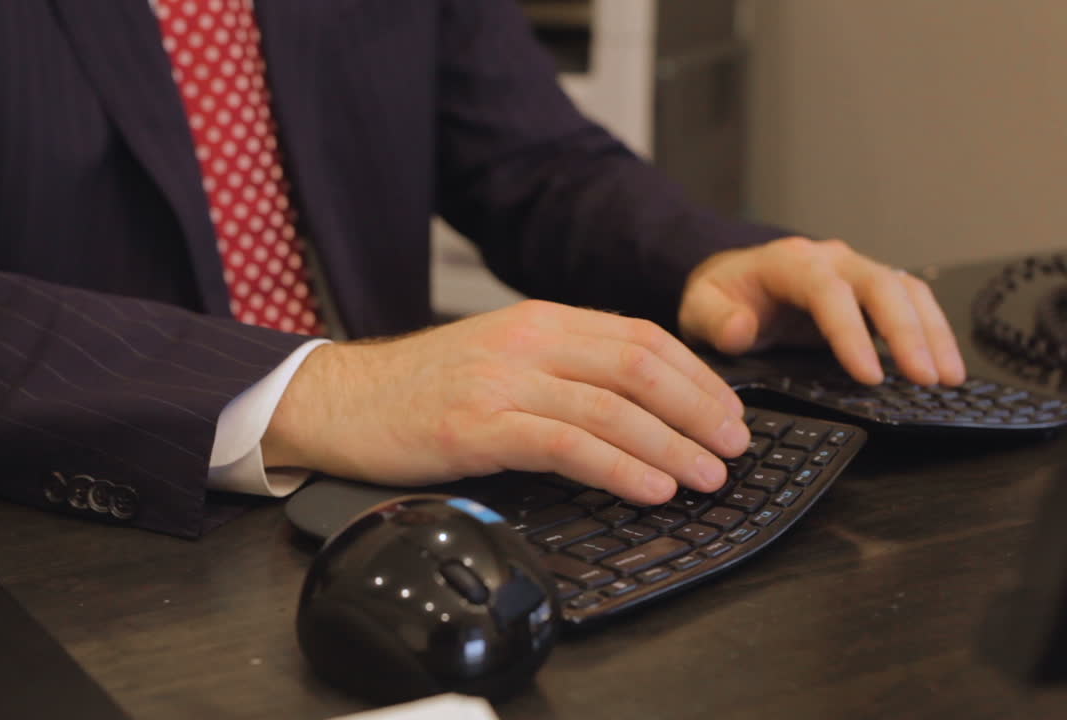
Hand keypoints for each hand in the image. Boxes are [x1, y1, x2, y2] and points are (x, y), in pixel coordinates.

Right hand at [262, 301, 750, 504]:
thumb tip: (634, 402)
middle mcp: (526, 342)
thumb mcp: (495, 357)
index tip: (728, 412)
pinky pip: (566, 445)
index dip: (696, 377)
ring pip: (612, 407)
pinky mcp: (477, 426)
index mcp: (538, 321)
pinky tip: (650, 486)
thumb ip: (559, 367)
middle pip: (638, 367)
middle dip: (699, 410)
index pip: (640, 338)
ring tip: (707, 477)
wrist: (338, 400)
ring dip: (672, 445)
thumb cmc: (416, 389)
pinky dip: (619, 467)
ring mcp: (501, 382)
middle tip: (734, 447)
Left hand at [678, 236, 965, 385]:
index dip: (851, 332)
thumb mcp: (699, 308)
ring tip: (947, 378)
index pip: (828, 291)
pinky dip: (932, 332)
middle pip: (881, 286)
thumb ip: (714, 320)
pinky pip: (912, 304)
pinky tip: (943, 366)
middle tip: (927, 379)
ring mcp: (856, 272)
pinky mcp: (871, 293)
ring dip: (933, 333)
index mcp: (789, 262)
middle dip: (908, 333)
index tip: (869, 375)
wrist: (733, 283)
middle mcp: (831, 260)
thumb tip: (740, 331)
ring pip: (908, 291)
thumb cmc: (720, 297)